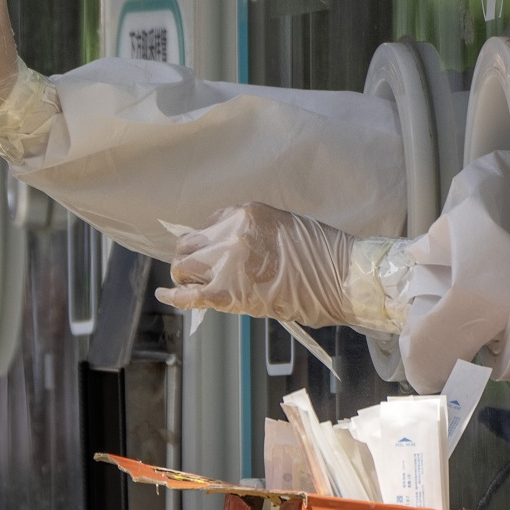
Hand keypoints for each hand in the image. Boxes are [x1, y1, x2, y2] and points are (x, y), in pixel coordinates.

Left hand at [155, 202, 355, 327]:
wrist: (345, 280)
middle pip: (190, 245)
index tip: (215, 254)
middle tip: (201, 272)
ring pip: (183, 267)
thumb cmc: (327, 257)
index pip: (209, 225)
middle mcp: (230, 233)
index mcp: (246, 213)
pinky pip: (187, 294)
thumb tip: (232, 249)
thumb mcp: (286, 226)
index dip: (210, 243)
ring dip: (186, 277)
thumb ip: (255, 234)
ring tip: (195, 286)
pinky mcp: (228, 293)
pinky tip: (163, 295)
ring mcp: (227, 262)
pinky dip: (172, 296)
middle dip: (192, 259)